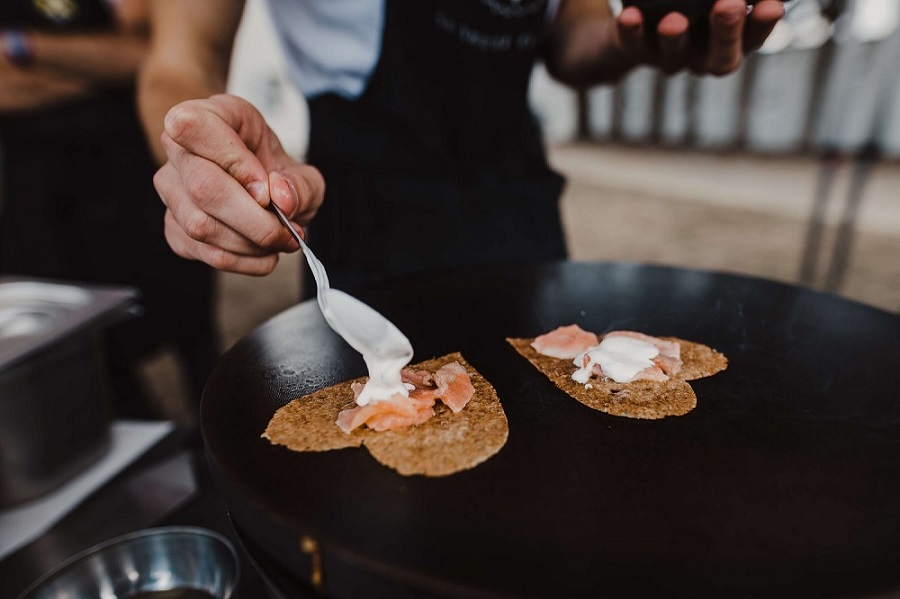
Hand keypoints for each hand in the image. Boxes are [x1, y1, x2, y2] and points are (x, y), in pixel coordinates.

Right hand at [153, 94, 324, 274]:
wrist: (264, 192)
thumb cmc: (276, 174)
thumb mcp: (303, 174)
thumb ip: (301, 185)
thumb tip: (281, 198)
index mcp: (212, 116)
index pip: (194, 126)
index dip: (235, 163)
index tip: (267, 189)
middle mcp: (180, 150)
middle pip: (203, 187)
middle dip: (255, 220)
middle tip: (286, 230)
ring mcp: (171, 190)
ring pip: (200, 225)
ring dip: (251, 243)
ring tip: (279, 240)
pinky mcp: (174, 227)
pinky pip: (204, 252)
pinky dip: (242, 261)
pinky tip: (262, 252)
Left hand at [617, 0, 783, 75]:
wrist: (641, 18)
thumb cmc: (694, 3)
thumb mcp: (710, 1)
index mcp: (732, 41)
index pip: (754, 38)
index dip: (763, 25)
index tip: (772, 5)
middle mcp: (703, 57)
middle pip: (720, 57)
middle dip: (726, 32)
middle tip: (730, 5)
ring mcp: (671, 58)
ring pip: (675, 56)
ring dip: (676, 38)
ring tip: (674, 20)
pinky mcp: (637, 52)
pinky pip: (633, 46)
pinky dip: (631, 32)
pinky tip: (629, 15)